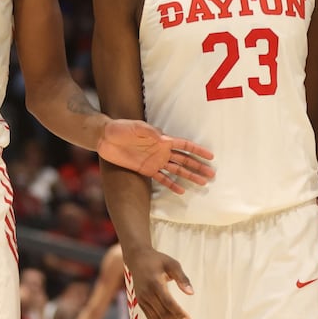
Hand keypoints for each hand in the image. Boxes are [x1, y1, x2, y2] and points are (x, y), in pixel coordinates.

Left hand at [98, 119, 214, 194]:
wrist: (105, 138)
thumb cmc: (121, 128)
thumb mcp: (135, 127)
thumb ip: (150, 132)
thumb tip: (164, 138)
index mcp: (162, 139)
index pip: (184, 146)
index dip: (198, 151)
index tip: (211, 157)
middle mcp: (161, 151)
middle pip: (184, 160)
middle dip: (198, 166)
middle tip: (212, 174)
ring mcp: (155, 161)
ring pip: (177, 170)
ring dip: (190, 176)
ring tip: (202, 183)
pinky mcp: (146, 169)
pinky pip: (162, 179)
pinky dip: (172, 184)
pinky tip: (181, 191)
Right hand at [125, 247, 193, 318]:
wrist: (137, 258)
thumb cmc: (158, 260)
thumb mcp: (172, 264)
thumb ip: (182, 278)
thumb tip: (191, 293)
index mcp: (154, 283)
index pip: (167, 302)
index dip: (178, 312)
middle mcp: (147, 294)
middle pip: (162, 314)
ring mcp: (142, 300)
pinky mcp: (141, 303)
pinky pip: (151, 318)